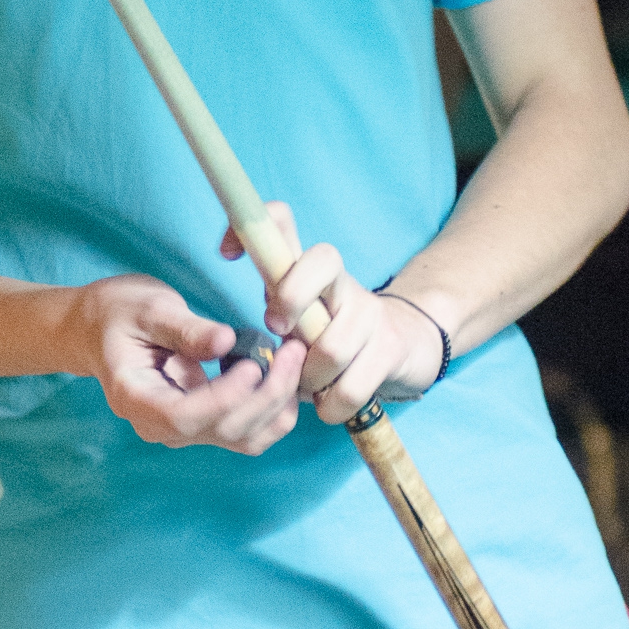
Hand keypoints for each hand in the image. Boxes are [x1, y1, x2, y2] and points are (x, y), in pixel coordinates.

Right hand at [70, 272, 306, 453]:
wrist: (101, 328)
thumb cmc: (118, 313)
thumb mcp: (147, 308)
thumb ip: (186, 329)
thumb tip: (227, 342)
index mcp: (136, 399)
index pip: (184, 416)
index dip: (224, 397)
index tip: (252, 364)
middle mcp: (161, 427)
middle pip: (223, 429)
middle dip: (266, 394)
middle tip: (292, 349)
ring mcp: (186, 430)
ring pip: (244, 438)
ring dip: (278, 405)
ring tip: (293, 358)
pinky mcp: (207, 424)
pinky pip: (250, 432)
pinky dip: (276, 410)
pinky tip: (286, 375)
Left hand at [220, 204, 445, 421]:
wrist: (402, 345)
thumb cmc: (328, 330)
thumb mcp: (294, 308)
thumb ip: (268, 292)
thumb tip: (225, 272)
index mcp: (308, 268)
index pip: (282, 220)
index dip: (250, 230)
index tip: (225, 256)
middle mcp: (341, 281)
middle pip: (322, 260)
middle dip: (291, 303)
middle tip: (280, 333)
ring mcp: (370, 312)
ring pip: (331, 348)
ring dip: (309, 379)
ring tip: (307, 383)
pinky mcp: (391, 348)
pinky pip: (349, 389)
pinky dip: (330, 407)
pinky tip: (328, 402)